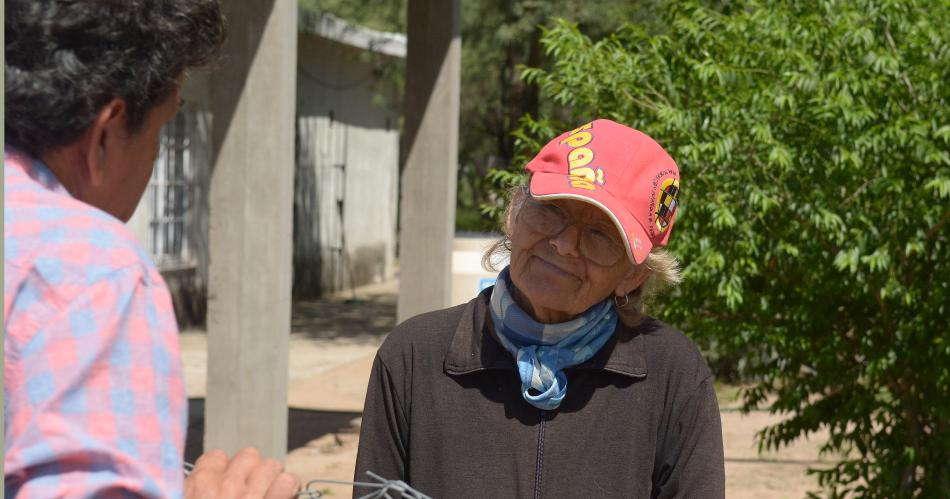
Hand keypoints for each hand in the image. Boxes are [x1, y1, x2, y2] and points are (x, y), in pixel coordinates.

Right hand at [185, 447, 299, 498]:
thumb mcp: (187, 497)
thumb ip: (194, 489)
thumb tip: (201, 480)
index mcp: (199, 485)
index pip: (216, 456)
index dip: (222, 470)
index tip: (223, 484)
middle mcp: (226, 486)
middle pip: (247, 456)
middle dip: (250, 472)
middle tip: (248, 490)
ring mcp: (252, 496)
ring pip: (271, 465)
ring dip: (271, 480)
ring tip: (267, 494)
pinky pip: (288, 481)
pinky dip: (288, 489)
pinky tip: (283, 497)